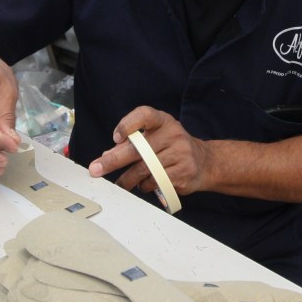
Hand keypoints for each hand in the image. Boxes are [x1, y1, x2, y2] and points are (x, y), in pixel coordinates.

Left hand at [90, 107, 210, 195]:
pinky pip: (156, 182)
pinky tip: (144, 185)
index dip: (128, 124)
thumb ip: (131, 144)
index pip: (144, 115)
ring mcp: (180, 153)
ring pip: (145, 169)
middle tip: (96, 169)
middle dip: (114, 160)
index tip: (115, 137)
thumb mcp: (155, 138)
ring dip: (128, 179)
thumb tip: (106, 156)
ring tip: (121, 184)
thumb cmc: (171, 148)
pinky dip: (145, 186)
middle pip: (139, 148)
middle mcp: (173, 134)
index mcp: (163, 121)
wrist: (204, 162)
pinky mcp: (184, 172)